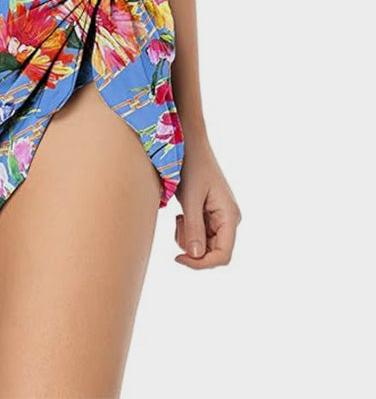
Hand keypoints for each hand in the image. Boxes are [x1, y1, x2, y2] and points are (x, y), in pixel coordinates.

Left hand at [174, 136, 241, 267]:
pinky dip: (188, 229)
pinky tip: (181, 213)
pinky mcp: (210, 213)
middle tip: (178, 223)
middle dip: (193, 246)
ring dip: (188, 237)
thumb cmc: (190, 166)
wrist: (188, 143)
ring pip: (204, 245)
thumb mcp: (190, 197)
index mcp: (230, 216)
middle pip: (213, 252)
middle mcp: (229, 219)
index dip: (202, 264)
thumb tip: (195, 256)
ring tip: (179, 216)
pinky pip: (200, 233)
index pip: (223, 255)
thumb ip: (194, 227)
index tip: (178, 258)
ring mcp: (220, 217)